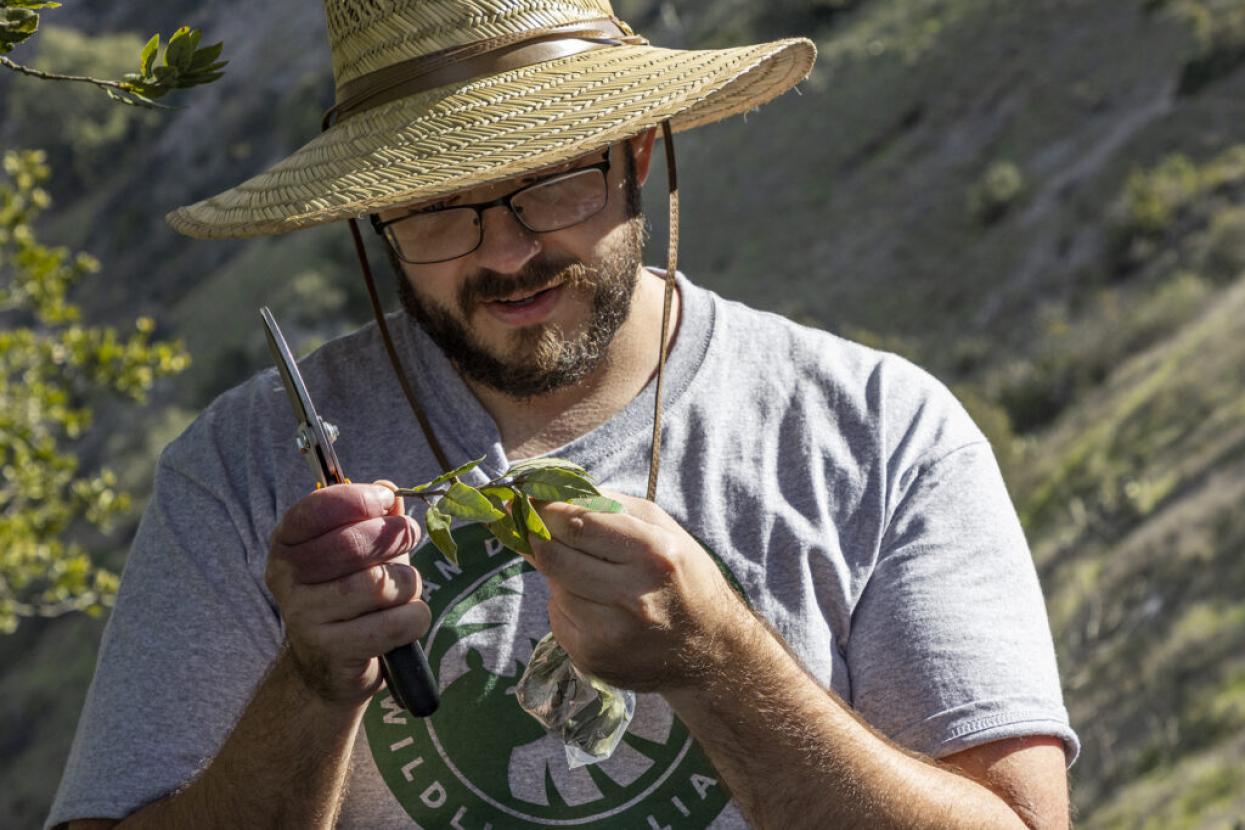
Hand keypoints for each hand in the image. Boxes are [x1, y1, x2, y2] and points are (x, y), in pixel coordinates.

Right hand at [265, 482, 427, 706]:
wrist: (329, 665)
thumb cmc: (350, 596)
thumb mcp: (360, 552)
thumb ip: (373, 517)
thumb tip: (390, 490)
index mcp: (287, 544)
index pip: (315, 510)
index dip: (356, 500)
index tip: (386, 500)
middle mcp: (286, 578)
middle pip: (352, 544)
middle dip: (393, 536)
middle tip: (410, 536)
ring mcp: (304, 616)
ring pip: (377, 585)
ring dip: (407, 583)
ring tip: (405, 589)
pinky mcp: (330, 650)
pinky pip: (392, 624)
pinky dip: (413, 618)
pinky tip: (407, 619)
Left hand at [529, 492, 750, 692]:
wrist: (709, 650)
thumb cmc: (683, 578)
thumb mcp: (662, 530)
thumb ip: (610, 506)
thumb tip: (553, 493)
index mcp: (653, 555)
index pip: (578, 523)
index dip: (545, 508)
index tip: (526, 498)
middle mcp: (632, 597)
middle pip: (553, 556)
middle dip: (536, 537)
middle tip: (530, 525)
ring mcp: (610, 634)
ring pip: (553, 588)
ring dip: (559, 575)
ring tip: (590, 574)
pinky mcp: (593, 658)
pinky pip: (558, 618)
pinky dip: (567, 605)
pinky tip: (596, 607)